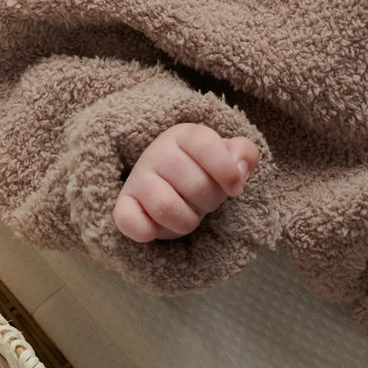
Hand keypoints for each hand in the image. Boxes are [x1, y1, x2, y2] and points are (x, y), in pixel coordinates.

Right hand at [113, 124, 259, 242]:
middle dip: (210, 202)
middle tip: (205, 201)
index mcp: (184, 135)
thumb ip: (244, 153)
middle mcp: (157, 152)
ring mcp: (138, 178)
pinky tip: (157, 229)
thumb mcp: (228, 155)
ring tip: (187, 215)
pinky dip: (147, 232)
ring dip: (187, 221)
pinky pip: (130, 222)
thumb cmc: (203, 170)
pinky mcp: (124, 205)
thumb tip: (240, 167)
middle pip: (196, 185)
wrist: (168, 183)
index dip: (227, 170)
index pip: (206, 144)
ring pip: (167, 207)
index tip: (236, 188)